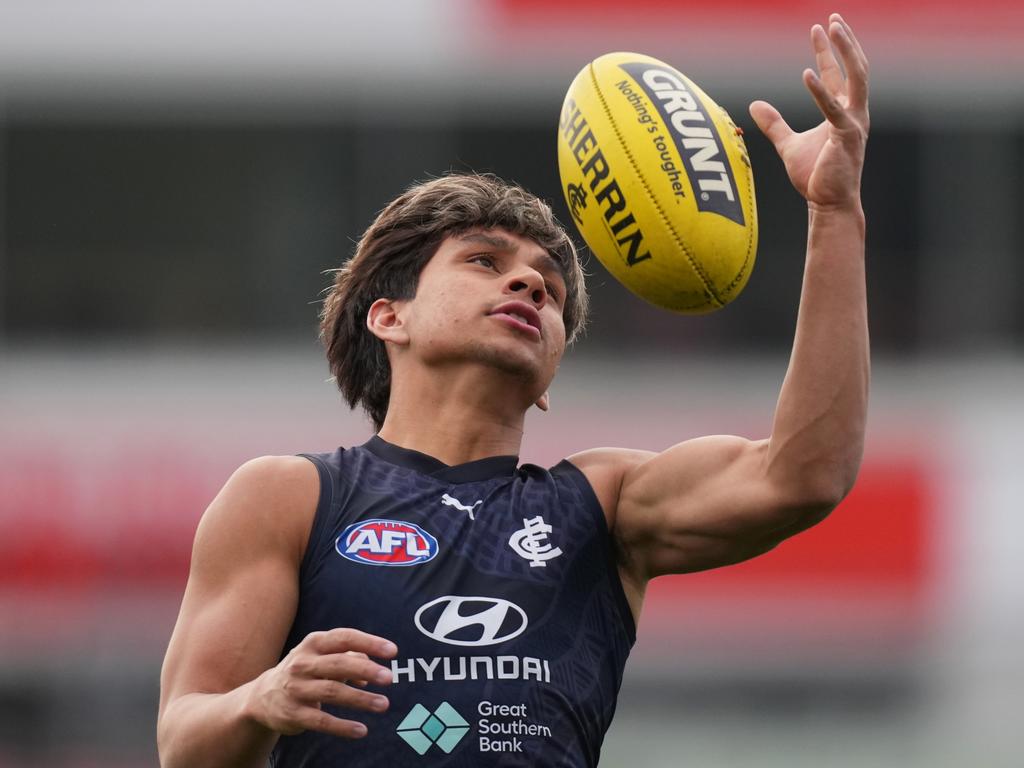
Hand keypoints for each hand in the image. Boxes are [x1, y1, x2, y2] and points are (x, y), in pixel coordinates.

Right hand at [246, 628, 397, 738]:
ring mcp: (296, 688)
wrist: (263, 696)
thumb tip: (371, 673)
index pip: (344, 637)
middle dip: (367, 669)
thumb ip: (351, 658)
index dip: (369, 642)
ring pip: (332, 692)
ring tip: (383, 704)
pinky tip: (361, 730)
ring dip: (360, 698)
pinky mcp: (293, 713)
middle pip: (339, 663)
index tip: (392, 651)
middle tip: (389, 678)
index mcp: (314, 643)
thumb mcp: (324, 657)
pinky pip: (321, 721)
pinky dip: (342, 726)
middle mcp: (303, 663)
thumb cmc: (306, 671)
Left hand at [749, 13, 869, 209]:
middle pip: (853, 68)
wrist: (827, 204)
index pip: (837, 73)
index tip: (819, 27)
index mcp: (843, 112)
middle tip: (830, 18)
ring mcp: (854, 123)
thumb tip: (755, 104)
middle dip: (843, 41)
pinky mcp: (847, 137)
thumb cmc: (814, 178)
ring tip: (830, 29)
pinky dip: (820, 91)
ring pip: (855, 78)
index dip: (828, 50)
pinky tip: (806, 74)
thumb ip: (774, 124)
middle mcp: (854, 113)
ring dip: (844, 51)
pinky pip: (834, 109)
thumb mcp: (788, 145)